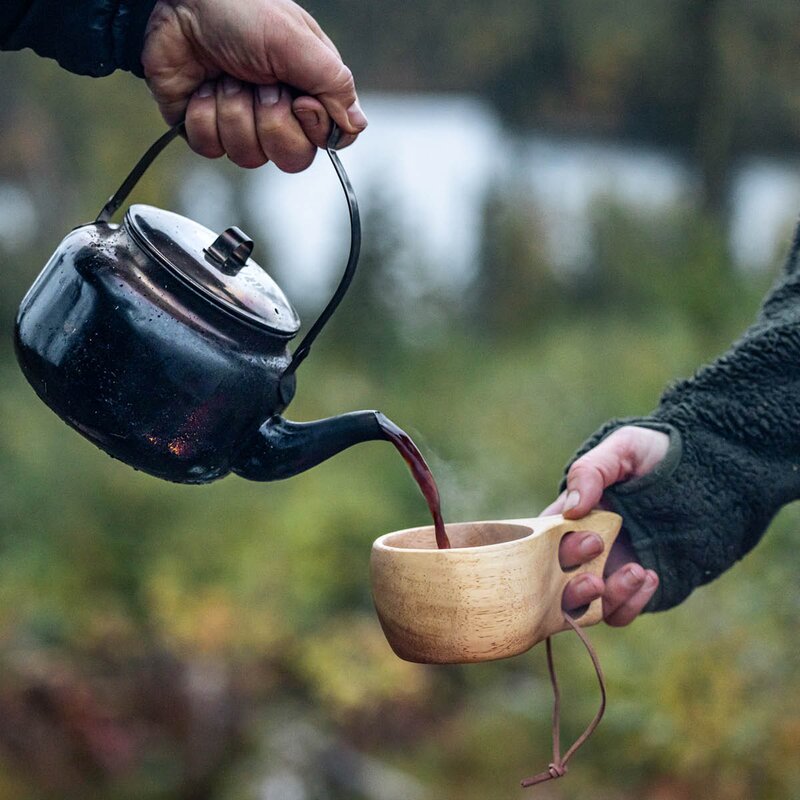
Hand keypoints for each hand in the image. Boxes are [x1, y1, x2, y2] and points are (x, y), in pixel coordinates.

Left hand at [141, 0, 366, 171]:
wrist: (179, 3)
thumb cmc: (240, 11)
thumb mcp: (296, 41)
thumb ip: (333, 84)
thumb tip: (357, 125)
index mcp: (310, 91)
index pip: (328, 140)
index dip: (311, 127)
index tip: (297, 98)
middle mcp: (281, 113)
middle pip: (293, 158)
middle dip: (270, 120)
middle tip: (257, 84)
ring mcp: (244, 124)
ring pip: (250, 157)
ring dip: (233, 111)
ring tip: (225, 77)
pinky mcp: (209, 130)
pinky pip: (213, 148)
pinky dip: (204, 115)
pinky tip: (203, 88)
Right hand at [545, 426, 669, 625]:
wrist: (708, 473)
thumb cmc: (653, 453)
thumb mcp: (623, 449)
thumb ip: (592, 471)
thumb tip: (571, 509)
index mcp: (568, 517)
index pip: (542, 544)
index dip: (554, 551)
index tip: (590, 537)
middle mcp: (581, 550)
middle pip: (555, 586)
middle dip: (571, 588)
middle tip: (598, 575)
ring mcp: (606, 572)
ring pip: (586, 607)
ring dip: (604, 599)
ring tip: (637, 572)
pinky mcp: (633, 590)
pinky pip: (619, 614)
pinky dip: (630, 605)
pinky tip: (651, 576)